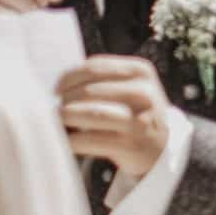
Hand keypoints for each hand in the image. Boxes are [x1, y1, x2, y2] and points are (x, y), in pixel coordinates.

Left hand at [57, 57, 174, 177]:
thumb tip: (57, 85)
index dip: (68, 77)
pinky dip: (69, 140)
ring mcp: (138, 121)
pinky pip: (86, 140)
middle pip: (89, 91)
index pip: (94, 67)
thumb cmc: (133, 111)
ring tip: (58, 120)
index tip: (56, 89)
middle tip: (56, 108)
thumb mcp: (130, 86)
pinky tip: (67, 139)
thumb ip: (101, 78)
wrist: (160, 146)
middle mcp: (144, 94)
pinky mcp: (129, 145)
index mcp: (141, 72)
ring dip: (64, 117)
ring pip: (88, 114)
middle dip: (65, 100)